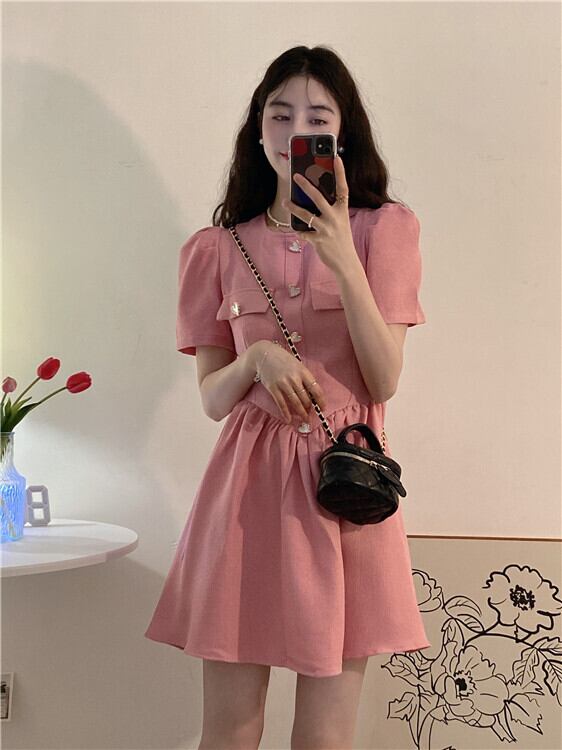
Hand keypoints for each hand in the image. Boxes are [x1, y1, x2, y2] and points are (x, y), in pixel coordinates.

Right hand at [254, 341, 326, 422]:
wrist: (264, 354)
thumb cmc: (283, 359)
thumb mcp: (297, 364)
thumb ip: (304, 377)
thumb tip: (312, 393)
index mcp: (303, 371)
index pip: (316, 389)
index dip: (320, 400)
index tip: (323, 407)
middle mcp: (294, 378)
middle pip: (306, 398)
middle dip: (310, 408)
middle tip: (311, 415)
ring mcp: (283, 383)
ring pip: (295, 402)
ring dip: (301, 412)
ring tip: (305, 419)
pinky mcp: (273, 388)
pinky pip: (281, 403)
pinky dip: (285, 413)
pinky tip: (289, 419)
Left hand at [281, 154, 356, 274]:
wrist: (346, 262)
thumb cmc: (341, 240)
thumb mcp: (340, 222)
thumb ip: (330, 211)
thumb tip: (311, 199)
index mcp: (342, 210)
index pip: (343, 187)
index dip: (340, 172)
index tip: (336, 158)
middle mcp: (335, 218)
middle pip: (318, 197)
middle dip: (306, 185)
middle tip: (296, 176)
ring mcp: (327, 229)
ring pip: (306, 215)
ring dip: (294, 207)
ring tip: (285, 202)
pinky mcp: (319, 240)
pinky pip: (304, 233)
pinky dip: (300, 232)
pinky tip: (297, 231)